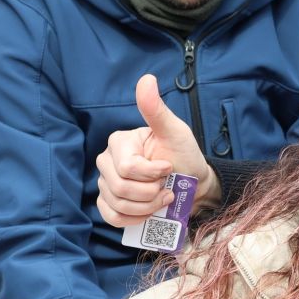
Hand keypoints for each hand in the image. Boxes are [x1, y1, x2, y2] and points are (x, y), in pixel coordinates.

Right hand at [95, 73, 219, 227]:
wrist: (192, 184)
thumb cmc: (184, 156)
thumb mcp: (175, 132)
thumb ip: (157, 110)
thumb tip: (147, 79)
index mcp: (119, 142)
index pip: (128, 168)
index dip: (153, 174)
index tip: (169, 169)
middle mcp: (106, 161)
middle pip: (121, 188)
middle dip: (151, 194)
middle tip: (168, 188)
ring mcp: (106, 184)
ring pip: (117, 204)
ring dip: (147, 207)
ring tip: (163, 198)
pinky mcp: (109, 204)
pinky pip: (111, 217)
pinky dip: (133, 219)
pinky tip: (149, 212)